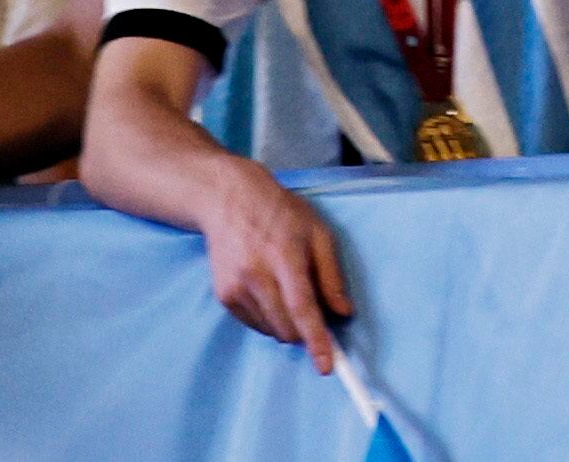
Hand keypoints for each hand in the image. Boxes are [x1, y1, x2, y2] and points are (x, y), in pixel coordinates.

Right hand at [197, 165, 351, 369]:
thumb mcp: (319, 233)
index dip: (316, 340)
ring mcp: (236, 288)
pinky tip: (271, 292)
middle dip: (306, 332)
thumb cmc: (282, 214)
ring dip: (288, 325)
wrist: (230, 201)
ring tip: (289, 290)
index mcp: (285, 258)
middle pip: (286, 327)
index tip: (326, 366)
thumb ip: (332, 275)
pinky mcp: (224, 297)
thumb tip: (344, 313)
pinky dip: (270, 319)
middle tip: (317, 312)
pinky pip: (254, 324)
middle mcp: (257, 276)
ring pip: (271, 330)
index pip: (302, 308)